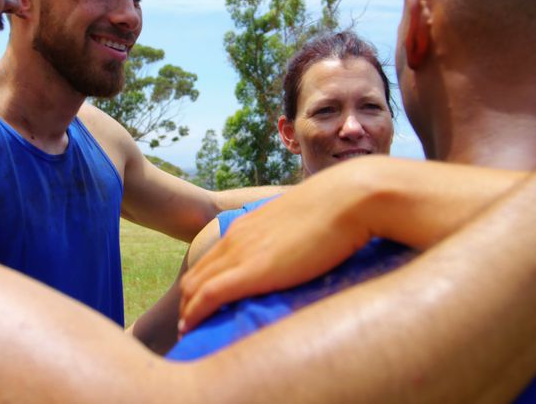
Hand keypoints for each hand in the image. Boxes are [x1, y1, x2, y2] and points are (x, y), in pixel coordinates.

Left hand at [178, 162, 375, 333]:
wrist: (348, 200)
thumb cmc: (337, 212)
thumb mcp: (301, 226)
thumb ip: (290, 241)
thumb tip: (300, 256)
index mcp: (247, 228)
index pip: (210, 262)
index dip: (200, 288)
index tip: (201, 309)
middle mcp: (236, 239)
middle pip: (195, 276)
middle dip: (188, 304)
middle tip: (192, 328)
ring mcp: (241, 253)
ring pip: (195, 287)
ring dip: (188, 312)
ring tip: (190, 335)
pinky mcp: (252, 270)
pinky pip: (209, 295)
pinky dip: (195, 314)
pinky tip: (192, 330)